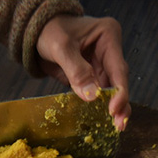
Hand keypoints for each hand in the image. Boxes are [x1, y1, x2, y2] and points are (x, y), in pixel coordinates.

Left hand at [36, 15, 130, 130]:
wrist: (37, 32)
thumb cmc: (49, 31)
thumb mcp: (61, 47)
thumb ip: (77, 71)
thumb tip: (92, 96)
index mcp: (108, 36)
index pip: (118, 68)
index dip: (119, 91)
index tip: (115, 110)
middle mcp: (109, 50)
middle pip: (118, 81)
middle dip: (120, 103)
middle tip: (120, 125)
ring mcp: (101, 64)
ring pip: (110, 90)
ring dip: (112, 108)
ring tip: (117, 127)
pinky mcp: (92, 75)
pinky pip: (97, 93)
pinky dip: (99, 107)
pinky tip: (103, 121)